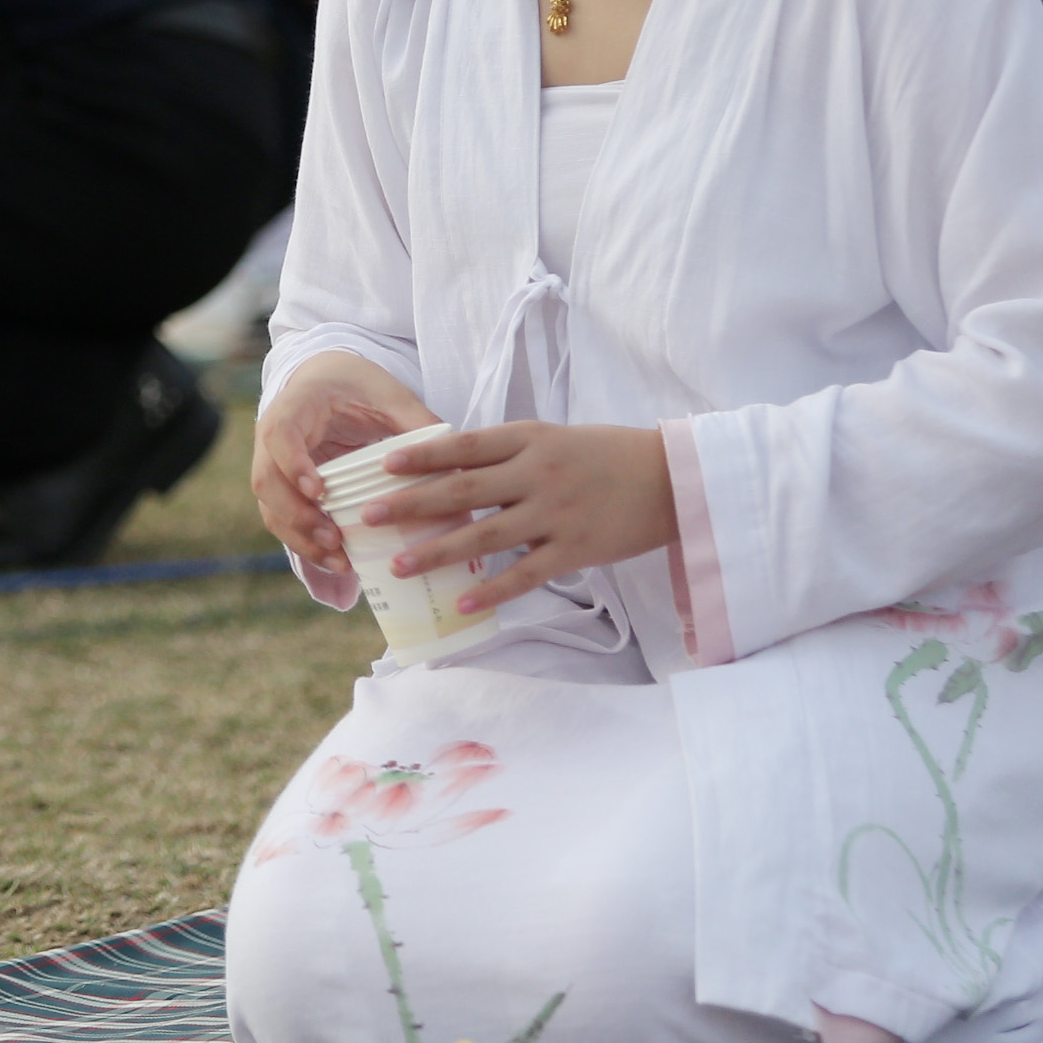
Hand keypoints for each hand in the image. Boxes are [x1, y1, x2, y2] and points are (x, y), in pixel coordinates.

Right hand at [248, 351, 440, 577]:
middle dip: (297, 515)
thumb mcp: (388, 394)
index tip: (320, 491)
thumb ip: (416, 421)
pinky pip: (282, 518)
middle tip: (334, 539)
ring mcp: (273, 463)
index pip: (280, 435)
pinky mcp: (284, 486)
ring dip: (300, 537)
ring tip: (341, 561)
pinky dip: (305, 542)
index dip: (293, 465)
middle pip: (266, 480)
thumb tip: (456, 457)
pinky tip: (338, 561)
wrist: (329, 379)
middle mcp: (272, 436)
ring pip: (270, 506)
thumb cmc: (357, 384)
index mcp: (295, 404)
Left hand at [354, 421, 680, 613]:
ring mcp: (556, 513)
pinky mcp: (576, 549)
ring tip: (401, 565)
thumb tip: (449, 469)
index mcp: (531, 440)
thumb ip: (508, 454)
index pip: (466, 446)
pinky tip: (464, 603)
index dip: (423, 456)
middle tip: (369, 516)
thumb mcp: (554, 439)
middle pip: (464, 490)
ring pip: (486, 535)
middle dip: (412, 504)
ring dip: (439, 552)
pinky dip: (494, 590)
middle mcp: (539, 474)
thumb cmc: (606, 456)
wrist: (673, 479)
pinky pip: (527, 574)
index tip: (383, 466)